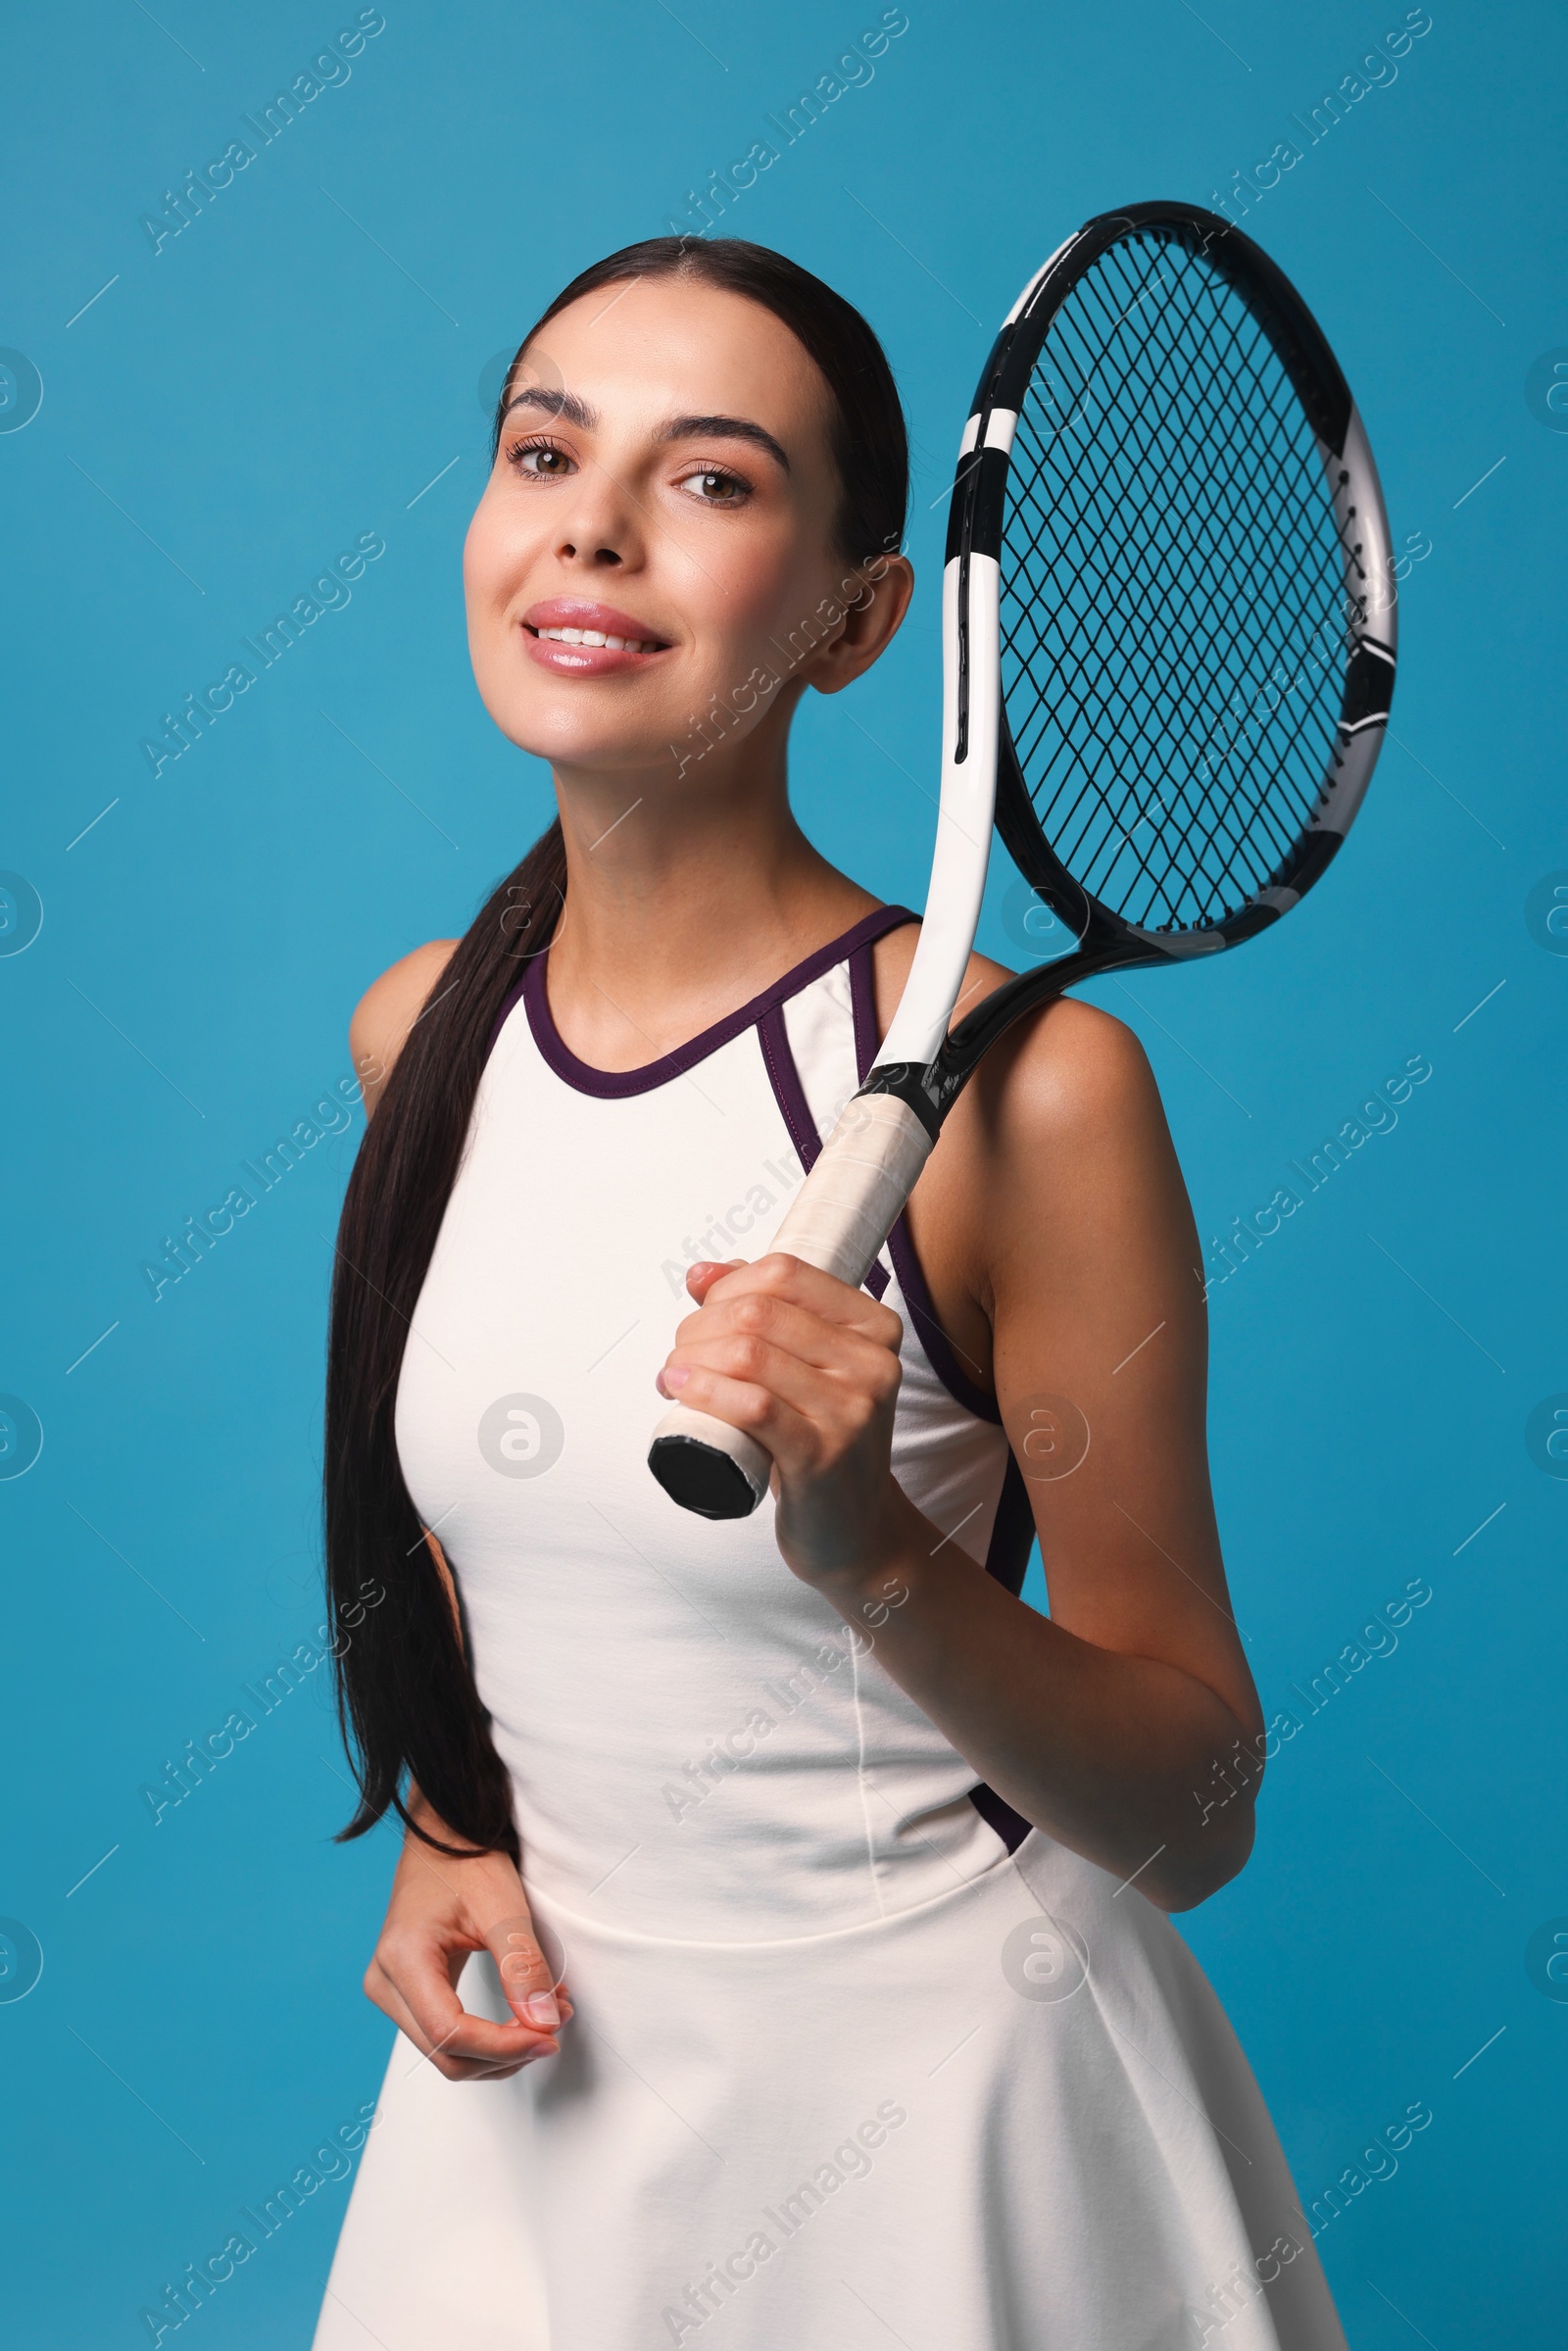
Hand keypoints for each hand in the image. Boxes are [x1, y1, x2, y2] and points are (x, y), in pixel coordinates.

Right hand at [364, 1822, 573, 2081]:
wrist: (447, 1834)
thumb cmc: (468, 1859)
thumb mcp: (504, 1909)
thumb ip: (523, 1969)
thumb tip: (544, 2024)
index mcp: (402, 1959)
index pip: (450, 2033)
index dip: (503, 2046)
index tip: (549, 2036)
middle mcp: (385, 1982)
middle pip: (446, 2053)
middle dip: (505, 2052)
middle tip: (554, 2026)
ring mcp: (391, 1989)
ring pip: (447, 2053)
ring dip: (500, 2049)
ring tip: (546, 2015)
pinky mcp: (408, 1991)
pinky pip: (446, 2034)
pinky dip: (487, 2036)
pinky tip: (522, 2015)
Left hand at [656, 1255, 916, 1586]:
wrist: (854, 1528)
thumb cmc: (821, 1441)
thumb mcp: (805, 1368)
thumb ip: (764, 1311)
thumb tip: (701, 1273)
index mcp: (874, 1326)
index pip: (785, 1273)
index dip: (726, 1287)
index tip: (702, 1316)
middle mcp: (872, 1363)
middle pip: (759, 1313)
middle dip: (698, 1328)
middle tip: (679, 1357)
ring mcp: (852, 1410)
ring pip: (749, 1354)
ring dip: (691, 1359)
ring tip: (675, 1378)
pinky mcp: (823, 1455)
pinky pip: (752, 1406)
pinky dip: (705, 1391)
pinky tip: (680, 1392)